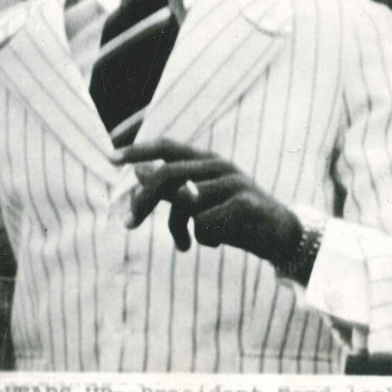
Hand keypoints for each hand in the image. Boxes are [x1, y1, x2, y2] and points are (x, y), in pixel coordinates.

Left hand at [115, 139, 301, 263]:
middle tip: (128, 224)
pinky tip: (217, 242)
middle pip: (168, 175)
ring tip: (185, 244)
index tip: (110, 157)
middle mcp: (219, 165)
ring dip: (177, 229)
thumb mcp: (202, 202)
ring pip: (184, 202)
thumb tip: (138, 172)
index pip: (167, 146)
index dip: (138, 150)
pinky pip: (205, 222)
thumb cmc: (235, 217)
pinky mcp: (245, 204)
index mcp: (206, 160)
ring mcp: (233, 182)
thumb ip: (172, 188)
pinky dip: (203, 238)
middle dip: (143, 201)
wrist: (281, 236)